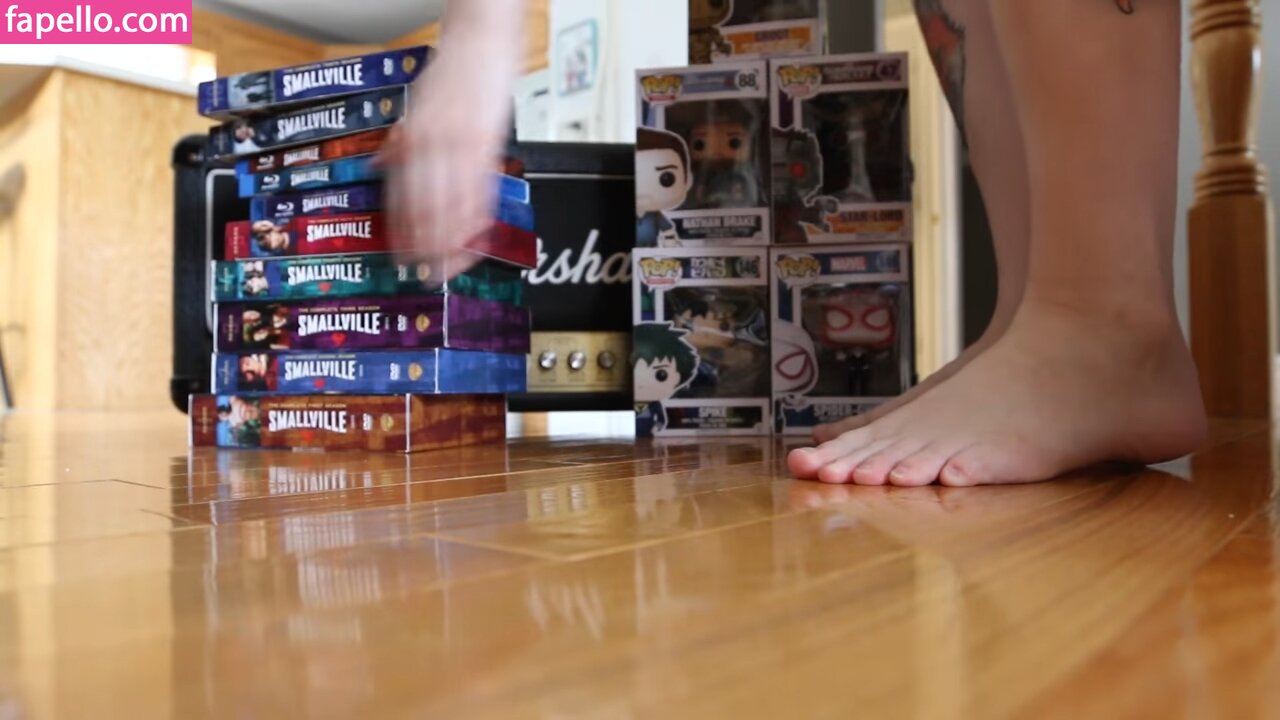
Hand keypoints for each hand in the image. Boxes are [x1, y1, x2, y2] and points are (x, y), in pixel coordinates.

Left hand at [383, 3, 524, 274]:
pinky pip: (483, 193)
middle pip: (426, 210)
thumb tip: (380, 165)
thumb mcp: (414, 105)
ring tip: (448, 267)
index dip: (401, 232)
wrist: (483, 39)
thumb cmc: (452, 69)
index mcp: (412, 137)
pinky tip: (475, 238)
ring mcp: (463, 147)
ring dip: (450, 243)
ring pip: (455, 208)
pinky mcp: (490, 145)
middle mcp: (434, 144)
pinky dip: (478, 221)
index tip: (400, 255)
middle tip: (424, 273)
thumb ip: (399, 140)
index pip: (402, 197)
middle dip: (425, 247)